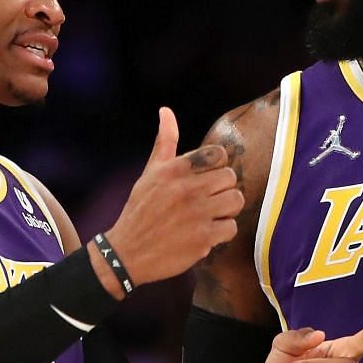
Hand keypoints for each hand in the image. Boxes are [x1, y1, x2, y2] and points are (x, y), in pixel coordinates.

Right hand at [100, 108, 241, 288]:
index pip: (218, 154)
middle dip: (223, 188)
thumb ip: (164, 142)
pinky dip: (222, 232)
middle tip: (209, 199)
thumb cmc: (141, 210)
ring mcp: (196, 215)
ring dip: (227, 209)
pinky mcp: (203, 239)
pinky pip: (231, 227)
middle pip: (230, 178)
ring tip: (212, 214)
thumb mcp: (150, 173)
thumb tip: (166, 110)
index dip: (217, 166)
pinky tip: (206, 233)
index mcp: (174, 170)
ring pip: (235, 201)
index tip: (207, 178)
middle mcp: (186, 189)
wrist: (127, 253)